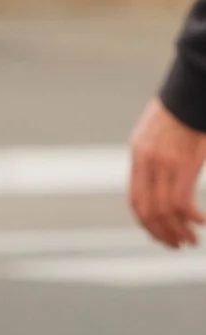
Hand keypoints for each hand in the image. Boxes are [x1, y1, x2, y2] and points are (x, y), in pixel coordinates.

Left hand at [127, 95, 205, 248]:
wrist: (193, 88)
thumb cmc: (183, 107)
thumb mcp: (159, 130)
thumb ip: (156, 155)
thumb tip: (162, 176)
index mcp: (139, 155)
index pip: (135, 200)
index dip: (146, 222)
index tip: (159, 234)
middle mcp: (147, 162)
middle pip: (147, 210)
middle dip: (161, 233)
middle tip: (177, 245)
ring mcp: (164, 163)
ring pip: (163, 210)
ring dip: (177, 231)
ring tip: (191, 241)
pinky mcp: (184, 163)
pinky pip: (182, 201)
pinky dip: (192, 217)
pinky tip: (203, 223)